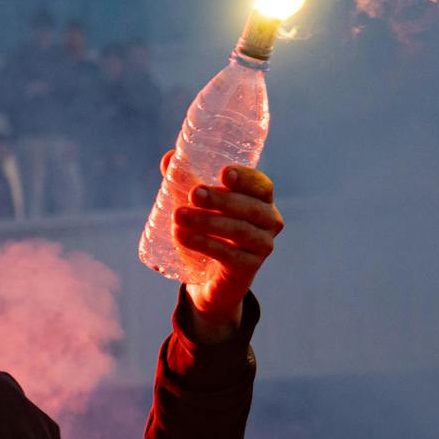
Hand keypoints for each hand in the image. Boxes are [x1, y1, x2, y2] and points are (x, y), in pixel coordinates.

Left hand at [162, 154, 283, 336]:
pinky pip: (229, 256)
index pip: (261, 185)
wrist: (210, 281)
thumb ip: (185, 182)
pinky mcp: (248, 269)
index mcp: (261, 200)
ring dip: (208, 222)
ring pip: (239, 231)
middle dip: (221, 199)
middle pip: (251, 208)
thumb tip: (169, 158)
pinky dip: (206, 244)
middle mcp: (269, 222)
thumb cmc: (208, 233)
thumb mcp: (197, 207)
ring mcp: (262, 247)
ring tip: (179, 216)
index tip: (223, 173)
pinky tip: (184, 237)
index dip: (245, 179)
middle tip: (193, 194)